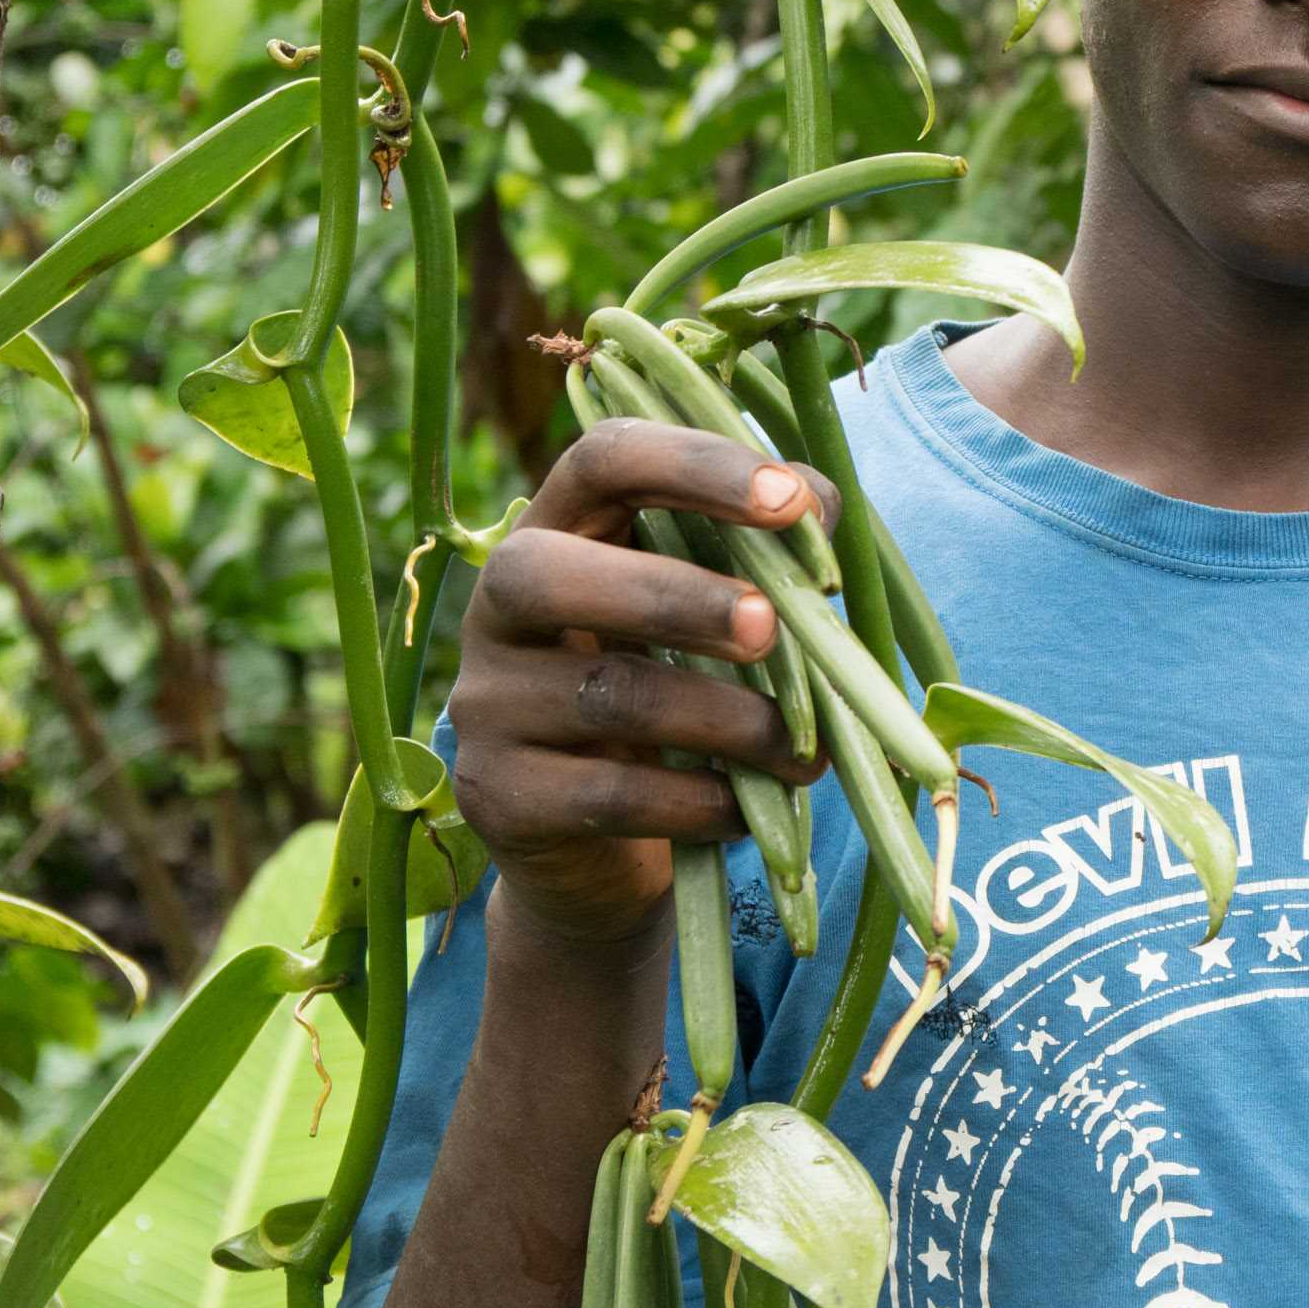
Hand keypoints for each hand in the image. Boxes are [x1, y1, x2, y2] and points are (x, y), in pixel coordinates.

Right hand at [451, 418, 835, 953]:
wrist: (602, 848)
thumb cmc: (677, 695)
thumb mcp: (716, 614)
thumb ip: (765, 553)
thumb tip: (821, 510)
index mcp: (559, 528)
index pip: (601, 459)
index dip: (695, 465)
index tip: (791, 501)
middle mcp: (499, 605)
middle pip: (549, 572)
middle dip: (676, 595)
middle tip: (770, 627)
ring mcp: (487, 704)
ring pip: (603, 695)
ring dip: (725, 719)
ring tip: (803, 752)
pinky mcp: (501, 796)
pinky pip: (607, 794)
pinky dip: (697, 800)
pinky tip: (747, 808)